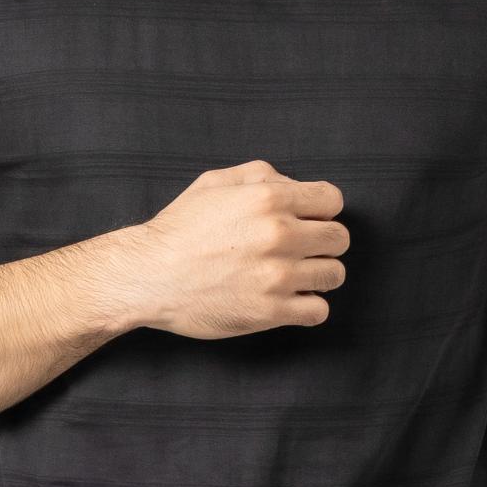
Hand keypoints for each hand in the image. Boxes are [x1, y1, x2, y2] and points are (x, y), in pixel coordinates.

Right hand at [112, 159, 348, 340]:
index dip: (321, 210)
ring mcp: (277, 276)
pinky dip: (308, 307)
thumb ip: (261, 175)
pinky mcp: (271, 311)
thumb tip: (296, 186)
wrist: (147, 276)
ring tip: (294, 276)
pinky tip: (289, 301)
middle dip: (323, 242)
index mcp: (269, 198)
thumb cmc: (179, 229)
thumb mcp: (215, 183)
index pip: (332, 200)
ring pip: (334, 275)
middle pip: (339, 238)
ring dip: (318, 275)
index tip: (307, 220)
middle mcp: (279, 234)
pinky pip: (318, 311)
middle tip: (300, 250)